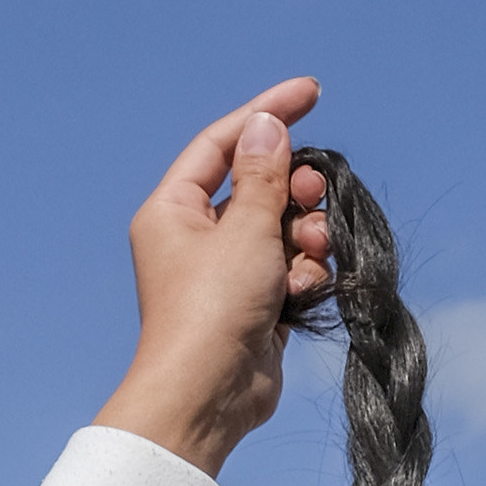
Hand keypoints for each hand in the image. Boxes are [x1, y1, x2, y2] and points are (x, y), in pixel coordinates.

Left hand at [92, 77, 331, 476]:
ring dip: (306, 238)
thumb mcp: (244, 229)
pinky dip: (304, 275)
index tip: (312, 92)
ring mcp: (226, 272)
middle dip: (295, 191)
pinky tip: (301, 295)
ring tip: (304, 259)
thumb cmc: (211, 310)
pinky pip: (292, 268)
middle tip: (309, 198)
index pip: (222, 142)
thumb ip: (264, 175)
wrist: (208, 394)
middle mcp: (195, 237)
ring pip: (284, 229)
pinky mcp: (254, 303)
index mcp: (173, 210)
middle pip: (261, 186)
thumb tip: (266, 125)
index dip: (266, 112)